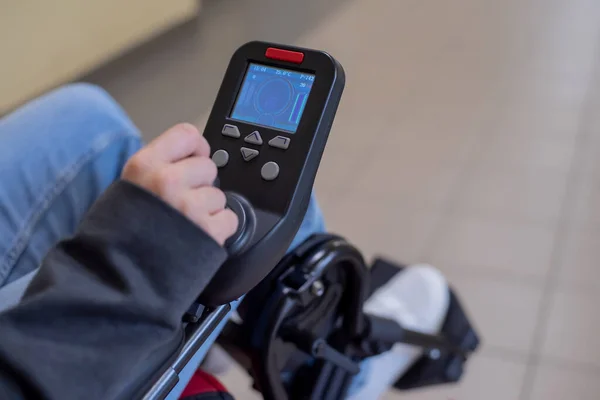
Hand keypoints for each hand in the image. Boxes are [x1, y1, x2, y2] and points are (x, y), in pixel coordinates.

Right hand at [122, 123, 237, 244]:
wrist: (117, 278)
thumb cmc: (119, 236)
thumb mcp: (127, 188)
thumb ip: (156, 170)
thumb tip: (187, 160)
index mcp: (145, 165)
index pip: (188, 135)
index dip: (196, 149)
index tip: (194, 160)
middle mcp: (168, 181)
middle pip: (209, 167)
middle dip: (201, 185)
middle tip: (183, 204)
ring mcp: (189, 206)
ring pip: (219, 195)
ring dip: (208, 210)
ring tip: (186, 225)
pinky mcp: (207, 230)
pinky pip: (230, 219)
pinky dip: (219, 229)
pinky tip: (198, 237)